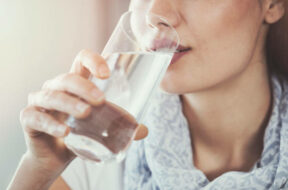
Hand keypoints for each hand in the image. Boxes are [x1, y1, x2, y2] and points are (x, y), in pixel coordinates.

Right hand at [20, 49, 147, 173]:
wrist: (55, 156)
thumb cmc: (79, 133)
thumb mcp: (100, 126)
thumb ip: (119, 125)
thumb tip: (143, 130)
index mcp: (75, 84)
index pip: (81, 61)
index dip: (93, 60)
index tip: (107, 73)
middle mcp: (56, 88)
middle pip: (67, 78)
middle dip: (84, 87)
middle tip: (100, 100)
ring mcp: (40, 101)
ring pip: (52, 95)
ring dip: (69, 103)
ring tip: (85, 114)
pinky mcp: (29, 118)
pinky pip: (36, 117)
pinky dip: (51, 123)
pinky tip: (65, 132)